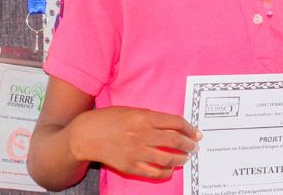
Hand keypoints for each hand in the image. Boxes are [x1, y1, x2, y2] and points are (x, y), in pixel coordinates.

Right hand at [67, 107, 199, 180]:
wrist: (86, 136)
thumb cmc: (108, 120)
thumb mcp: (131, 110)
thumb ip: (151, 117)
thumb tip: (171, 125)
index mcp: (144, 117)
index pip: (176, 122)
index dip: (190, 128)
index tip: (196, 133)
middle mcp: (142, 134)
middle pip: (175, 140)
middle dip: (189, 144)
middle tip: (194, 147)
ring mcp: (136, 152)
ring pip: (167, 158)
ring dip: (181, 159)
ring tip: (185, 158)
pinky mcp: (129, 166)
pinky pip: (153, 172)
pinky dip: (165, 172)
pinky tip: (170, 170)